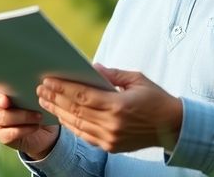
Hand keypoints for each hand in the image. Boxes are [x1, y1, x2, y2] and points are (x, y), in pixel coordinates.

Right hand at [0, 87, 58, 159]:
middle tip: (35, 110)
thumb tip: (33, 85)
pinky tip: (35, 127)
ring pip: (4, 120)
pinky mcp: (3, 136)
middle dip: (17, 109)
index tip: (6, 101)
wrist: (42, 127)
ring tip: (39, 117)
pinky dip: (24, 130)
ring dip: (23, 118)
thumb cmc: (35, 105)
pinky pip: (9, 134)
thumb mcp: (33, 96)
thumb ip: (27, 90)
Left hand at [37, 64, 182, 152]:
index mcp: (119, 105)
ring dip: (58, 112)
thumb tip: (91, 67)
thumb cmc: (155, 99)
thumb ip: (112, 74)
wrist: (173, 127)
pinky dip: (71, 126)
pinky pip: (85, 135)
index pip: (83, 96)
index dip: (63, 88)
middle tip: (40, 89)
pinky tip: (61, 116)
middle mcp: (112, 124)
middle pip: (75, 110)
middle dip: (55, 98)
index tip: (48, 80)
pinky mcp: (111, 146)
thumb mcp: (136, 79)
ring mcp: (110, 138)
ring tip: (45, 101)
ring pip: (76, 125)